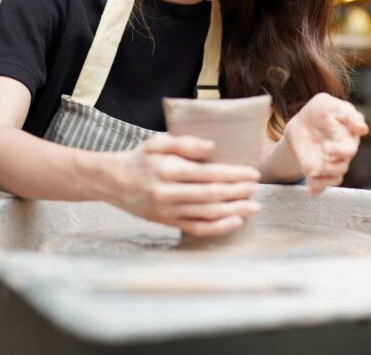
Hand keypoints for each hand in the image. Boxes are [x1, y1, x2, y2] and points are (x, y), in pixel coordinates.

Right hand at [115, 133, 260, 236]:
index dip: (233, 175)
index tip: (253, 173)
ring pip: (207, 214)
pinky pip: (197, 229)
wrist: (113, 182)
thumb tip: (212, 148)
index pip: (208, 174)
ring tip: (253, 207)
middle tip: (257, 189)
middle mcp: (168, 193)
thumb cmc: (140, 158)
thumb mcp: (158, 142)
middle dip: (238, 193)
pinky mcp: (168, 223)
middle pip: (211, 195)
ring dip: (234, 211)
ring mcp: (168, 211)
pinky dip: (218, 228)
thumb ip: (185, 143)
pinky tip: (235, 222)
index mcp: (168, 170)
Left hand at [284, 93, 367, 194]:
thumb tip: (363, 129)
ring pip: (336, 176)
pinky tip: (310, 189)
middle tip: (322, 154)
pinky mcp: (321, 172)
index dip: (340, 150)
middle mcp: (343, 152)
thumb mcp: (327, 103)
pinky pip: (323, 186)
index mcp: (348, 136)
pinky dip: (317, 188)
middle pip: (343, 163)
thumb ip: (346, 113)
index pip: (349, 147)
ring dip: (324, 177)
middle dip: (333, 163)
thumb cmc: (319, 111)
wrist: (302, 124)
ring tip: (312, 171)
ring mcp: (333, 163)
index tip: (328, 148)